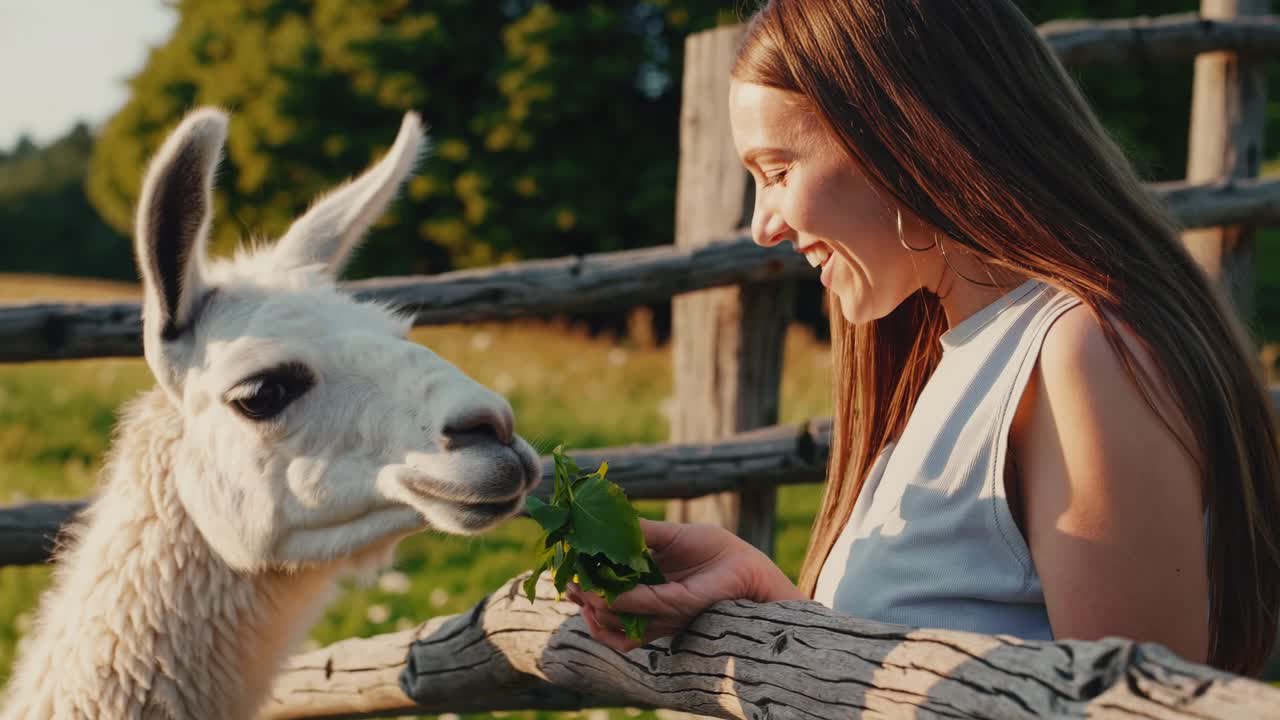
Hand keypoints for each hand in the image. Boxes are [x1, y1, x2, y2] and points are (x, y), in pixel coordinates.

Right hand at [566, 518, 803, 652]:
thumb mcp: (667, 534)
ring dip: (594, 607)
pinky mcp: (675, 609)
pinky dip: (622, 603)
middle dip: (581, 601)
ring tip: (584, 588)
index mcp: (642, 587)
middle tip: (570, 584)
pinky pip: (641, 610)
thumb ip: (637, 531)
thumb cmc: (712, 548)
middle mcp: (646, 606)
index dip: (580, 587)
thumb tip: (604, 514)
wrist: (747, 564)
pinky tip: (608, 592)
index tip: (565, 573)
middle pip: (601, 615)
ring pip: (614, 624)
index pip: (602, 595)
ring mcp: (659, 613)